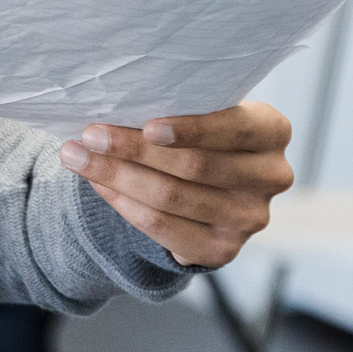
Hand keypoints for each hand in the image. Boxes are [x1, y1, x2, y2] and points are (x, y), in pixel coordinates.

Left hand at [58, 103, 295, 266]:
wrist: (212, 190)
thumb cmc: (203, 136)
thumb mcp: (207, 113)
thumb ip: (183, 109)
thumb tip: (117, 101)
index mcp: (274, 131)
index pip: (234, 129)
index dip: (191, 129)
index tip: (147, 124)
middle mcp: (272, 176)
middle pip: (194, 166)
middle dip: (134, 149)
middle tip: (91, 135)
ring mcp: (251, 218)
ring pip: (172, 198)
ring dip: (117, 176)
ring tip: (78, 156)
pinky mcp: (224, 250)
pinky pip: (163, 228)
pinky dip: (124, 204)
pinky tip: (98, 185)